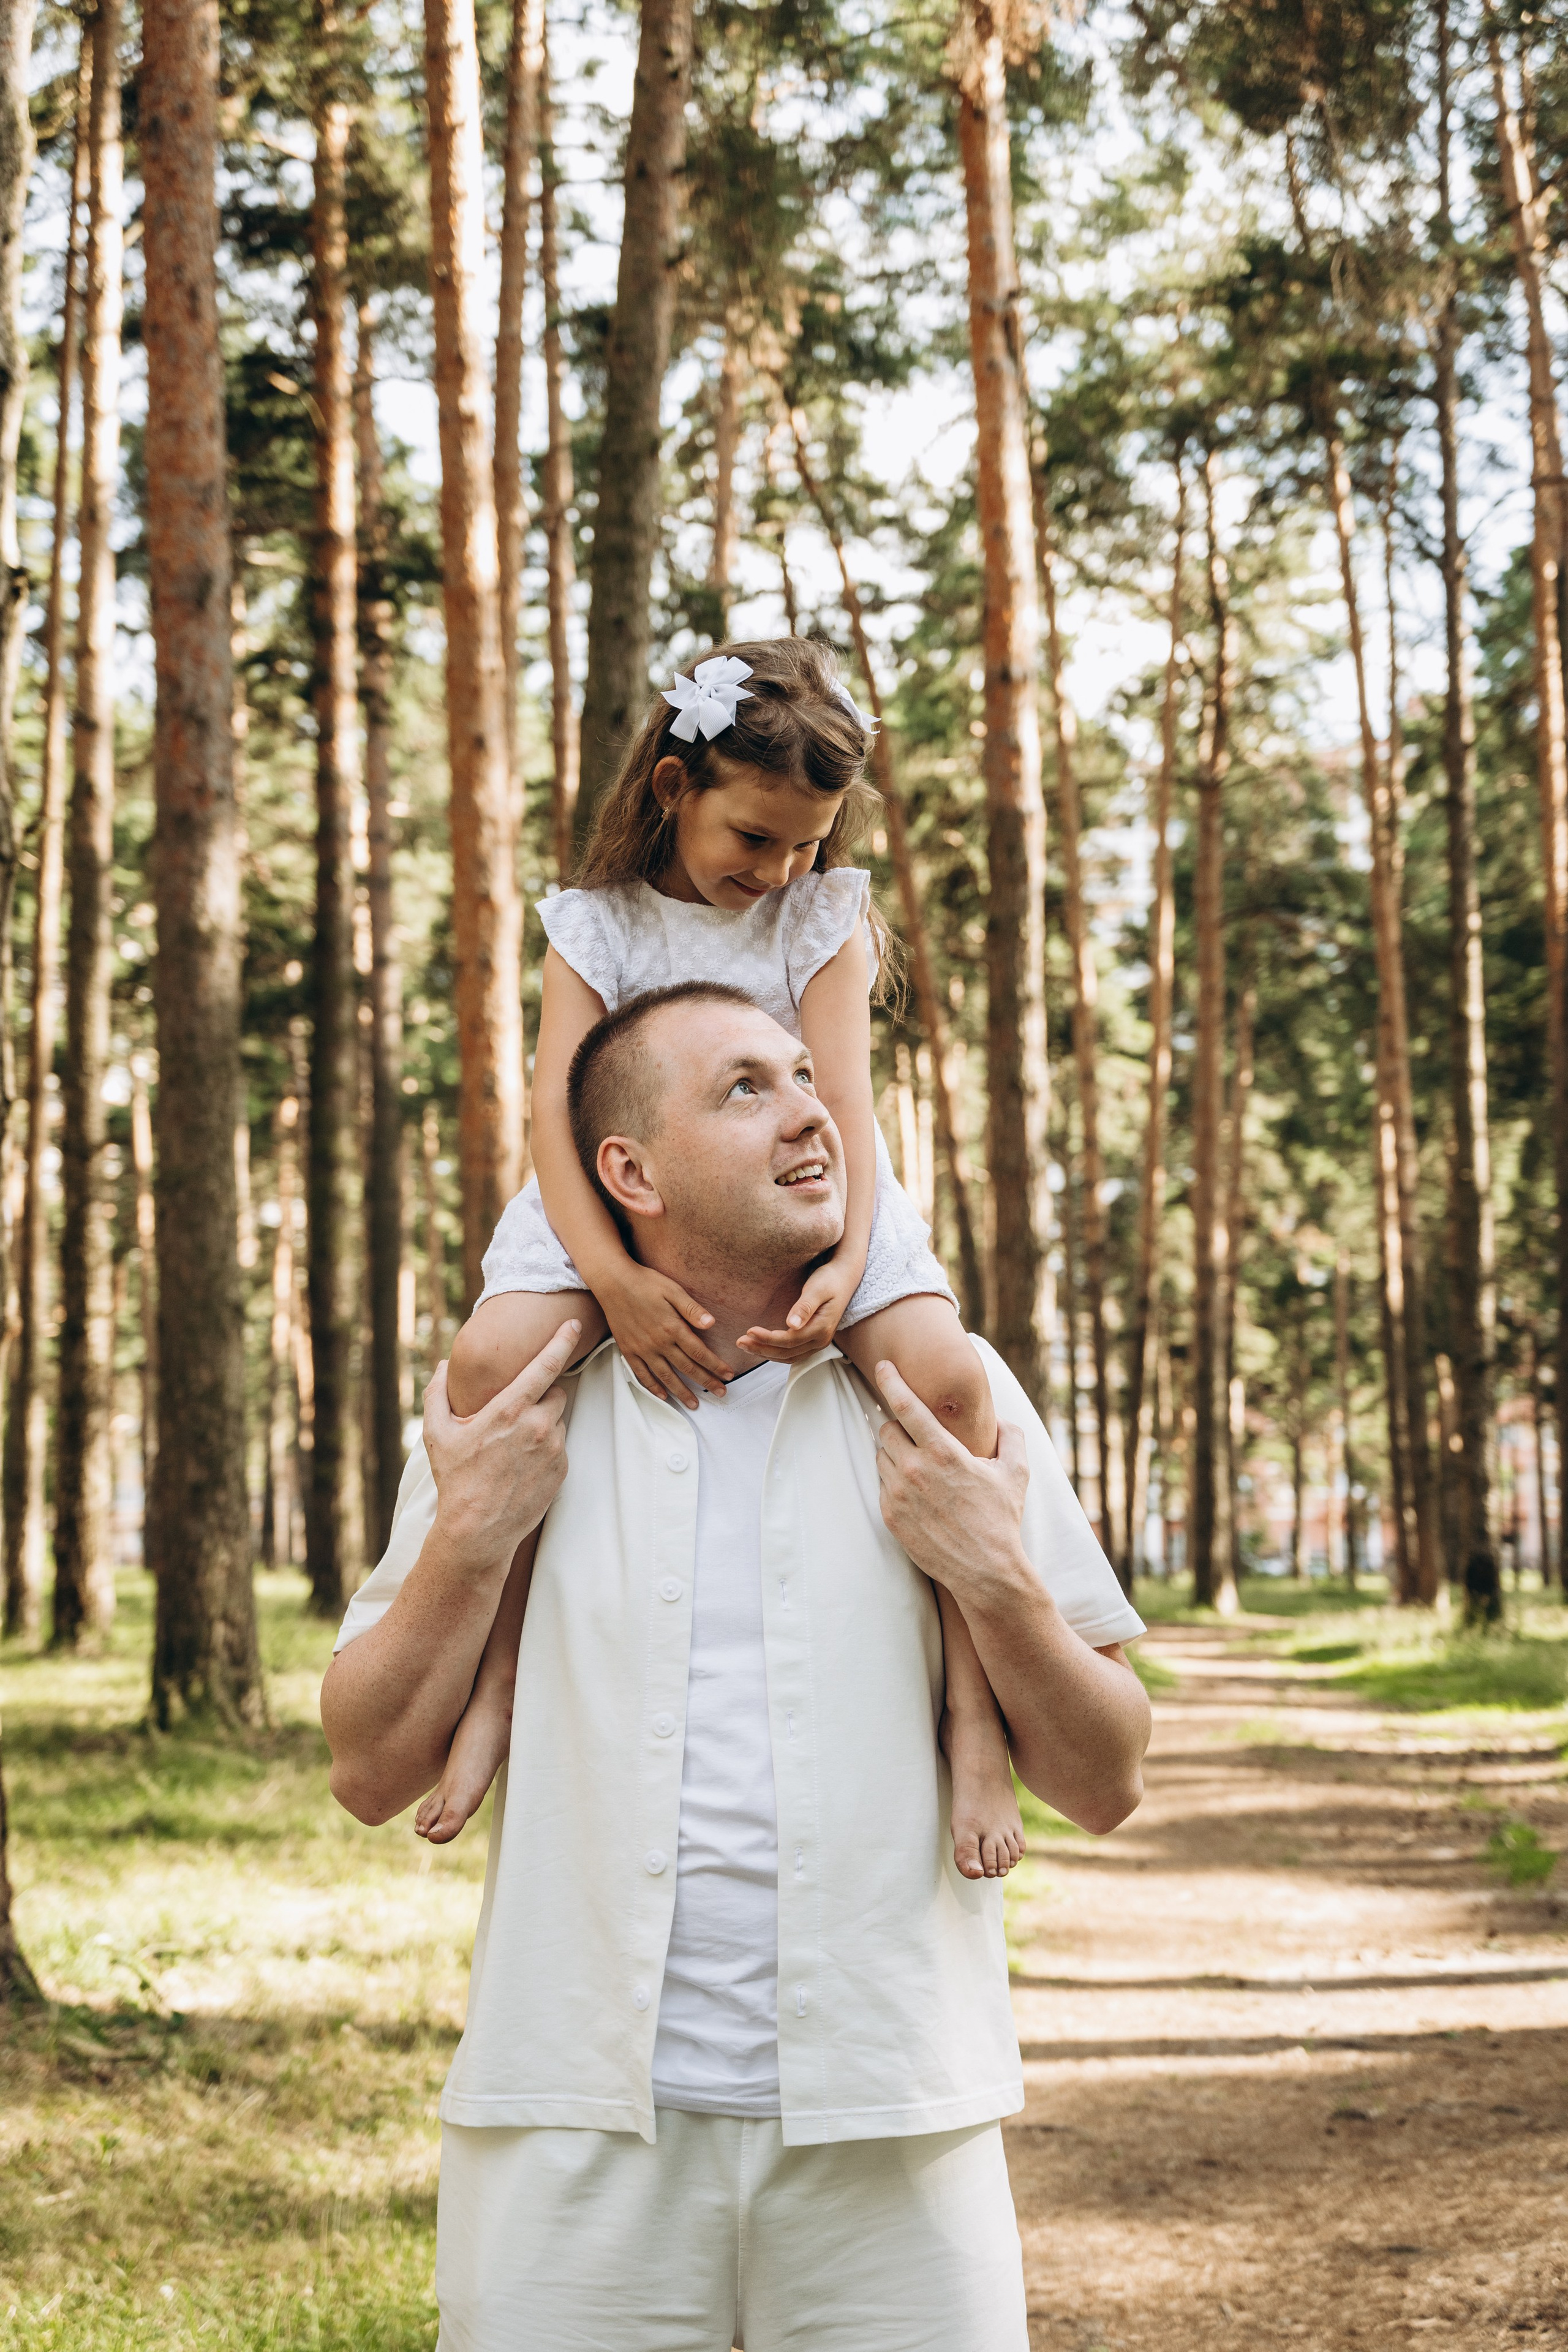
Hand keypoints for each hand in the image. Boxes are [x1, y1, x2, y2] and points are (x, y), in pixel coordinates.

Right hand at [423, 1320, 578, 1567]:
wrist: (478, 1531)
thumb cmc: (456, 1480)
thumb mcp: (437, 1434)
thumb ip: (438, 1394)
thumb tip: (441, 1366)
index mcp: (510, 1410)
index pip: (545, 1366)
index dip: (561, 1341)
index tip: (574, 1325)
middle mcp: (538, 1426)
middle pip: (556, 1393)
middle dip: (541, 1397)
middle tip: (515, 1417)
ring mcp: (554, 1449)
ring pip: (558, 1421)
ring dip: (542, 1425)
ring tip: (513, 1449)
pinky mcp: (564, 1470)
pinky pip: (560, 1446)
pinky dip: (546, 1449)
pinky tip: (522, 1466)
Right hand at [600, 1262, 731, 1407]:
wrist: (613, 1282)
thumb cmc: (645, 1283)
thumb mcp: (673, 1290)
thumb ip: (692, 1309)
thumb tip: (711, 1323)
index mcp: (672, 1327)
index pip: (699, 1352)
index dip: (715, 1365)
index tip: (728, 1375)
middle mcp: (658, 1342)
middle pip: (686, 1368)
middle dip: (706, 1382)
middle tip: (720, 1393)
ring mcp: (642, 1349)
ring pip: (666, 1376)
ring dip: (682, 1392)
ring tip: (694, 1404)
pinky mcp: (628, 1350)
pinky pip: (642, 1374)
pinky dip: (653, 1387)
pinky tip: (663, 1395)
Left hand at [738, 1258, 856, 1363]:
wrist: (843, 1278)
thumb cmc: (830, 1280)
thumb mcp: (817, 1289)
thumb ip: (804, 1307)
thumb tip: (792, 1324)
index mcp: (821, 1329)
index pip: (789, 1340)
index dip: (768, 1338)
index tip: (749, 1330)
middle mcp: (821, 1340)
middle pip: (787, 1353)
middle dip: (761, 1349)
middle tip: (740, 1341)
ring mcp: (818, 1343)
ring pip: (788, 1356)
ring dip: (766, 1353)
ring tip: (746, 1346)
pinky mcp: (812, 1340)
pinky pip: (792, 1354)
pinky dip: (775, 1352)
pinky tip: (762, 1347)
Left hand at [873, 1359, 1030, 1596]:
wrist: (985, 1571)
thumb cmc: (1001, 1519)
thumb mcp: (1016, 1473)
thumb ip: (1012, 1437)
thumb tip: (1001, 1420)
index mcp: (943, 1452)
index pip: (906, 1405)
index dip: (891, 1380)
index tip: (881, 1366)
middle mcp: (915, 1469)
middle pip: (886, 1429)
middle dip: (897, 1426)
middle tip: (914, 1434)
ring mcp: (898, 1494)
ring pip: (881, 1457)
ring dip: (895, 1455)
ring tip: (920, 1468)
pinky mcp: (889, 1517)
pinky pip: (882, 1486)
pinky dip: (894, 1482)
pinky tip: (916, 1493)